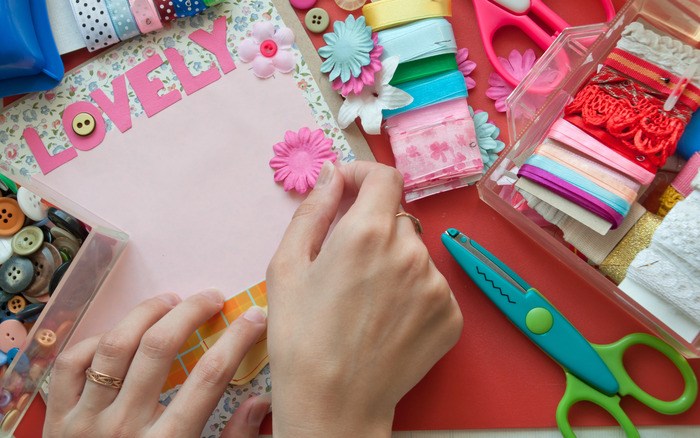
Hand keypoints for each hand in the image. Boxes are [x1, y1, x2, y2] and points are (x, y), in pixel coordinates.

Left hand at [45, 290, 269, 437]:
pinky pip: (71, 363)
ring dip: (145, 313)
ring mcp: (85, 420)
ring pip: (114, 345)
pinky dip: (94, 340)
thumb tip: (261, 402)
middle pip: (159, 348)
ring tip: (169, 301)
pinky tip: (118, 334)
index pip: (210, 376)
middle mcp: (125, 427)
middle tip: (211, 298)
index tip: (253, 316)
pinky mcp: (57, 418)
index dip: (237, 339)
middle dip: (191, 311)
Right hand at [267, 161, 462, 436]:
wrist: (333, 404)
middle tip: (344, 264)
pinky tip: (385, 320)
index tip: (348, 188)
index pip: (385, 177)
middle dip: (371, 228)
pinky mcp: (451, 316)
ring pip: (414, 253)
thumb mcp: (286, 266)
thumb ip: (312, 210)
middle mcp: (410, 252)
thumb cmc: (300, 338)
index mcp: (367, 232)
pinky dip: (412, 293)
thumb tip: (332, 175)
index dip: (364, 175)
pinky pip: (432, 286)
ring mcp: (436, 286)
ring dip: (392, 262)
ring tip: (363, 301)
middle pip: (396, 218)